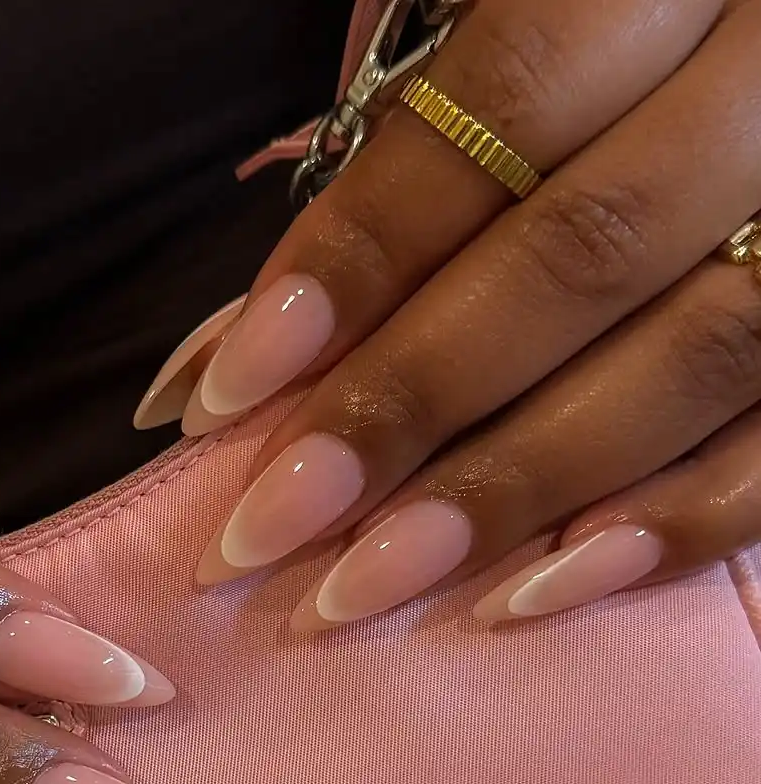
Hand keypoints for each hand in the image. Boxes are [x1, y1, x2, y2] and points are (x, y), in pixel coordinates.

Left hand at [144, 0, 760, 624]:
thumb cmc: (625, 48)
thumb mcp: (532, 33)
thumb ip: (420, 161)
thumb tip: (257, 344)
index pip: (501, 109)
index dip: (358, 255)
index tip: (229, 390)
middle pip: (582, 256)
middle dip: (407, 406)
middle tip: (269, 528)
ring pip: (692, 360)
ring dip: (512, 492)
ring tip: (366, 585)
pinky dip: (673, 527)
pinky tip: (543, 591)